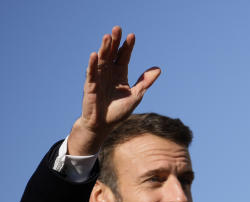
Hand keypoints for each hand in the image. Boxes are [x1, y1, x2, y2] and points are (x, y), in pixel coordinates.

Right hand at [67, 26, 160, 155]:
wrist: (104, 125)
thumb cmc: (119, 111)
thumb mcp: (136, 95)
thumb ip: (145, 82)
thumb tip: (159, 69)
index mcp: (120, 73)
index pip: (124, 56)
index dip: (127, 46)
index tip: (132, 36)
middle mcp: (109, 72)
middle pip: (112, 53)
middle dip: (115, 41)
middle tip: (118, 28)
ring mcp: (99, 77)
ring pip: (101, 59)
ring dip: (104, 48)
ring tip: (107, 36)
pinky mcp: (90, 85)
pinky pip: (91, 73)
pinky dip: (92, 64)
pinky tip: (95, 55)